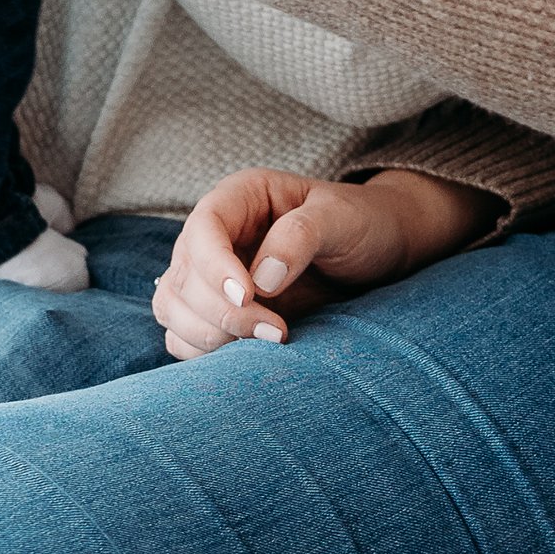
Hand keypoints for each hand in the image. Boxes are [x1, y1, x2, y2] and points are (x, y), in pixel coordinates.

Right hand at [149, 167, 497, 357]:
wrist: (381, 251)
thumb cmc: (363, 223)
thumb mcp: (342, 217)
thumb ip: (301, 236)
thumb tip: (261, 280)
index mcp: (240, 198)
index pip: (203, 228)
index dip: (215, 267)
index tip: (249, 297)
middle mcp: (217, 236)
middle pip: (183, 276)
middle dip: (222, 312)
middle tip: (277, 331)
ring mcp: (212, 276)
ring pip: (173, 309)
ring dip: (208, 335)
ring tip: (268, 341)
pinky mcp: (218, 312)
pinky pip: (184, 336)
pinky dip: (204, 352)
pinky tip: (248, 355)